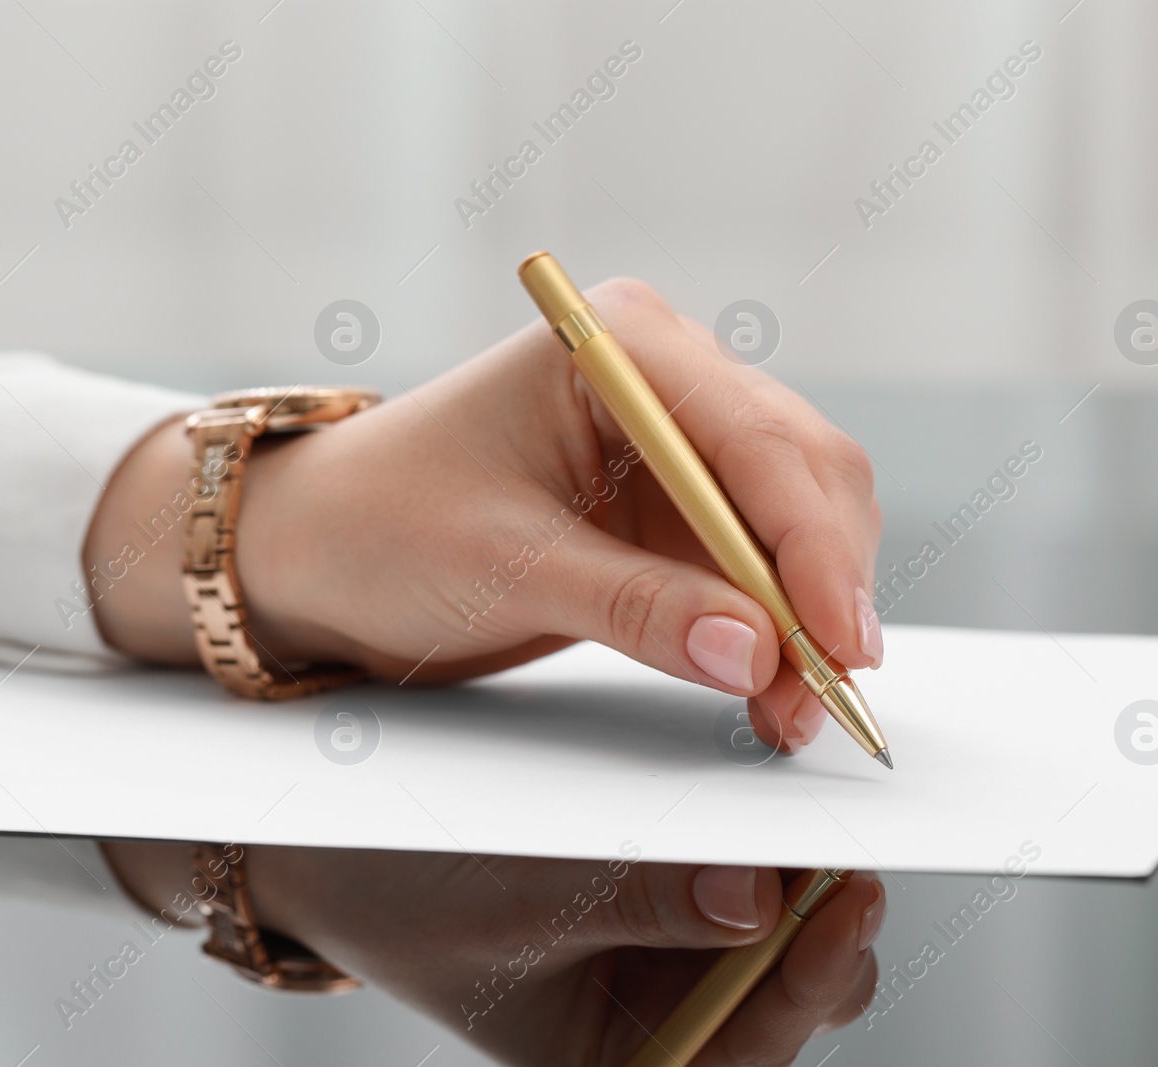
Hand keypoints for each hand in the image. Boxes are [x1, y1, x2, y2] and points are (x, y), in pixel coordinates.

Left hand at [88, 278, 883, 748]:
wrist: (318, 550)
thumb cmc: (381, 525)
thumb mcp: (503, 567)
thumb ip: (637, 606)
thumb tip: (759, 654)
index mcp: (619, 348)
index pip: (756, 439)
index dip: (812, 545)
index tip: (839, 642)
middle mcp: (665, 378)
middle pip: (801, 472)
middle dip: (821, 588)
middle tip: (829, 692)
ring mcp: (675, 443)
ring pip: (794, 523)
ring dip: (806, 619)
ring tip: (797, 712)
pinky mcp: (671, 507)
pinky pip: (753, 566)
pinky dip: (772, 630)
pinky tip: (770, 692)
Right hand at [102, 841, 883, 1065]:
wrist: (339, 841)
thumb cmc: (396, 892)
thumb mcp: (503, 900)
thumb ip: (630, 900)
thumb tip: (752, 898)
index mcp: (619, 1062)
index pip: (744, 1051)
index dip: (806, 984)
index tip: (845, 899)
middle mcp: (658, 1018)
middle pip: (788, 992)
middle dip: (816, 921)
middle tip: (837, 832)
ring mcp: (669, 953)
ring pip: (778, 926)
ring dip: (789, 863)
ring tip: (798, 799)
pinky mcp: (667, 888)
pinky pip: (738, 862)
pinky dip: (749, 825)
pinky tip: (755, 780)